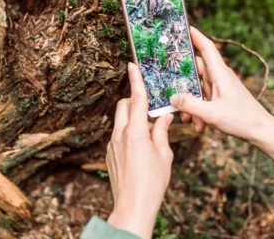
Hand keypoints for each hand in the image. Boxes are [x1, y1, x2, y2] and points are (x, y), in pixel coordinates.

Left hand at [106, 62, 174, 238]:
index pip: (135, 99)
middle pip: (123, 106)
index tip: (132, 65)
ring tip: (149, 131)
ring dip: (132, 118)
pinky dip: (129, 133)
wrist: (132, 207)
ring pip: (120, 121)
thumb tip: (164, 116)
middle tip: (150, 106)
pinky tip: (141, 148)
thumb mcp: (164, 155)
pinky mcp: (109, 154)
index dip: (135, 80)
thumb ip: (162, 132)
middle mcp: (119, 135)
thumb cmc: (152, 183)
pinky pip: (118, 135)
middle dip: (134, 101)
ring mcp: (111, 145)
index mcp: (135, 133)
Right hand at [170, 27, 273, 177]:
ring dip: (190, 102)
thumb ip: (189, 105)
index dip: (196, 36)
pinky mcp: (221, 98)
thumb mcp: (211, 113)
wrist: (260, 131)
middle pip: (196, 69)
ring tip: (188, 118)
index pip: (207, 48)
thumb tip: (172, 97)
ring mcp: (220, 87)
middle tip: (169, 85)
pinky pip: (203, 99)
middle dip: (183, 82)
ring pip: (198, 88)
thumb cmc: (241, 119)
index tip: (184, 26)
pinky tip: (198, 124)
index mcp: (220, 73)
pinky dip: (198, 110)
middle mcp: (220, 77)